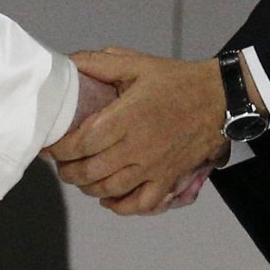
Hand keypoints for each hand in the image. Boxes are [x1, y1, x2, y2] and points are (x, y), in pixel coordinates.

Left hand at [48, 48, 230, 214]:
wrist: (218, 98)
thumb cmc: (174, 81)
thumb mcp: (136, 63)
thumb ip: (99, 63)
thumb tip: (68, 63)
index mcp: (124, 118)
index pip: (80, 143)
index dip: (59, 149)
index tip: (50, 145)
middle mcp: (135, 148)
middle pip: (89, 171)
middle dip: (67, 170)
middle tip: (61, 162)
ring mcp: (152, 168)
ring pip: (109, 190)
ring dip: (87, 187)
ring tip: (80, 177)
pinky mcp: (168, 180)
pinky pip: (140, 204)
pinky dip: (120, 207)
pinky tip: (108, 199)